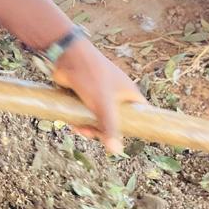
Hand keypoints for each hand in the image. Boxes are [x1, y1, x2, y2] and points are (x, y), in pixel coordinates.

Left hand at [52, 38, 142, 154]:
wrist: (68, 57)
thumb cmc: (91, 77)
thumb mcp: (103, 105)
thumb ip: (110, 128)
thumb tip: (116, 151)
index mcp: (128, 92)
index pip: (140, 113)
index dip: (136, 126)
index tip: (125, 138)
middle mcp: (116, 93)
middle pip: (116, 120)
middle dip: (103, 130)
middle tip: (91, 134)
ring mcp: (100, 93)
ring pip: (98, 117)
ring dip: (89, 126)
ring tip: (78, 128)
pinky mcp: (85, 93)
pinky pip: (86, 112)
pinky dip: (80, 118)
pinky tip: (72, 123)